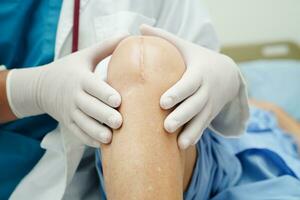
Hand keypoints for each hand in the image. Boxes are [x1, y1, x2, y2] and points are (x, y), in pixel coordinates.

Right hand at [7, 34, 127, 146]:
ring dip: (96, 131)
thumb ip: (106, 47)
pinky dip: (88, 139)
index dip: (104, 93)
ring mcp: (69, 112)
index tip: (118, 100)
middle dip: (104, 115)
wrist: (42, 86)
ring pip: (83, 124)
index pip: (92, 86)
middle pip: (89, 108)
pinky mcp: (67, 123)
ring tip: (111, 138)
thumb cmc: (69, 69)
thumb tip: (129, 35)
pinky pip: (77, 133)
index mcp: (80, 78)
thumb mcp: (84, 55)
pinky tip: (102, 144)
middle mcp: (74, 96)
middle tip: (120, 122)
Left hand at [140, 25, 240, 148]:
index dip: (177, 93)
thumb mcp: (186, 47)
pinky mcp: (209, 115)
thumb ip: (164, 38)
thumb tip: (139, 28)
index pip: (188, 84)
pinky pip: (203, 128)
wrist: (228, 73)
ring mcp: (209, 105)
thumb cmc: (199, 59)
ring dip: (190, 132)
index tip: (162, 102)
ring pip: (201, 120)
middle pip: (195, 105)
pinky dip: (194, 137)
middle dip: (182, 116)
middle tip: (166, 126)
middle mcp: (206, 91)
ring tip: (178, 143)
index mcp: (198, 73)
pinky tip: (182, 147)